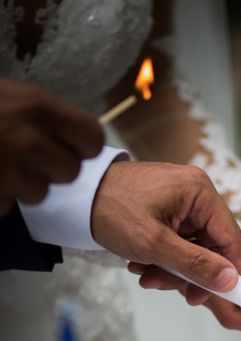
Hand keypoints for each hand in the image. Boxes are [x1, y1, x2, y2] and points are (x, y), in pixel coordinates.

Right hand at [0, 79, 103, 213]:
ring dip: (22, 186)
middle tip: (25, 157)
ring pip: (40, 193)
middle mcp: (29, 140)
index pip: (93, 138)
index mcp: (37, 107)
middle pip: (71, 172)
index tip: (71, 147)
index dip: (84, 147)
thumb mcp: (11, 96)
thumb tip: (81, 139)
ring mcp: (9, 172)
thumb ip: (45, 115)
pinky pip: (7, 205)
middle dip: (51, 169)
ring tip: (0, 165)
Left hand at [91, 161, 240, 331]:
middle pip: (213, 246)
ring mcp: (182, 202)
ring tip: (148, 276)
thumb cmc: (110, 210)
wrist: (72, 197)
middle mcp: (196, 193)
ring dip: (175, 269)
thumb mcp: (154, 245)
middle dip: (195, 273)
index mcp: (200, 192)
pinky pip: (179, 242)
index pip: (232, 237)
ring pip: (194, 248)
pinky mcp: (169, 210)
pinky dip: (165, 258)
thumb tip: (230, 280)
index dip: (238, 270)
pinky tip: (144, 264)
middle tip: (185, 296)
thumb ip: (196, 265)